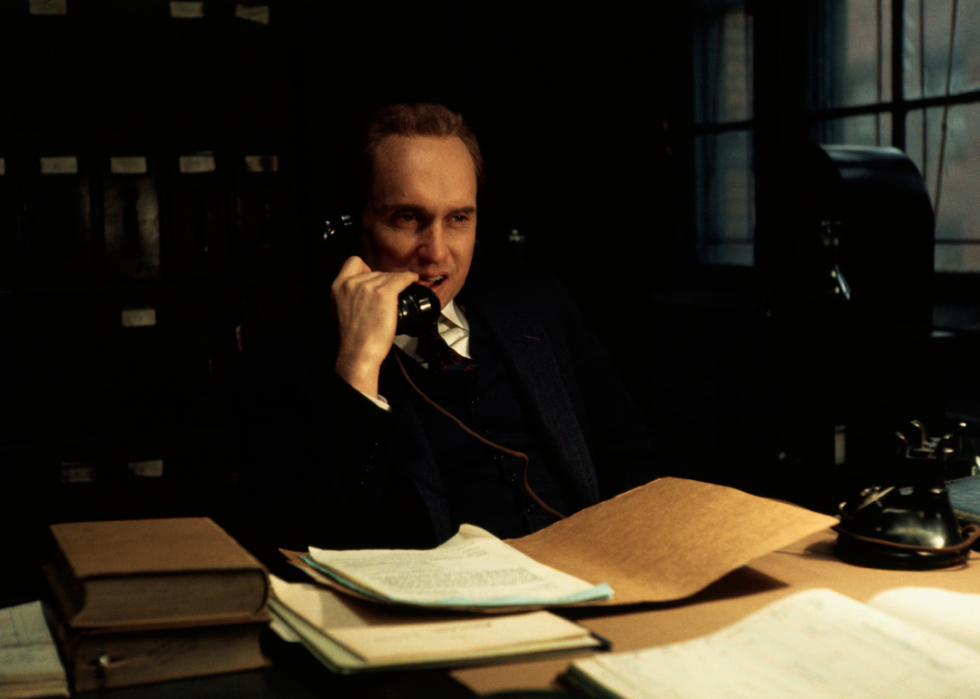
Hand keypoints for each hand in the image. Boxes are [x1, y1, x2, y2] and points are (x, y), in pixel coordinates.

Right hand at [331, 256, 417, 396]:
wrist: (358, 353)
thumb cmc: (352, 339)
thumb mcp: (338, 311)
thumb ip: (346, 297)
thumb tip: (360, 292)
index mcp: (338, 286)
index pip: (354, 262)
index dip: (366, 268)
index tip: (373, 278)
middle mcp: (352, 283)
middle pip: (375, 271)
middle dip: (383, 282)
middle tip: (388, 297)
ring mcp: (369, 287)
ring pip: (389, 276)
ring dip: (396, 284)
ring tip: (399, 295)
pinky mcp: (385, 294)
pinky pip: (401, 279)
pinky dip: (409, 278)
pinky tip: (413, 280)